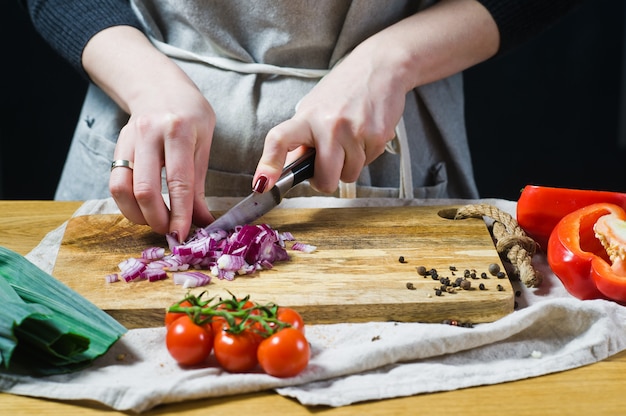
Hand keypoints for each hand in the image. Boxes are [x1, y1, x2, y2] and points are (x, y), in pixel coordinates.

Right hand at [110, 82, 215, 239]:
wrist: (158, 86)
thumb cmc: (189, 115)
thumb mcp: (204, 142)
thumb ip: (200, 183)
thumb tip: (204, 222)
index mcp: (178, 130)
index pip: (178, 181)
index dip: (180, 213)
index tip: (183, 236)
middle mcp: (149, 133)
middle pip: (144, 189)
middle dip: (157, 219)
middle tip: (170, 232)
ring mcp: (128, 140)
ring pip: (122, 188)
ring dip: (137, 215)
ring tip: (155, 222)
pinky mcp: (116, 148)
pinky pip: (115, 183)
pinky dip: (127, 204)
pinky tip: (142, 210)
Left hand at [253, 41, 405, 193]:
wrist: (382, 66)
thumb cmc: (345, 88)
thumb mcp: (315, 107)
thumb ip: (302, 139)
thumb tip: (290, 166)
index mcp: (307, 117)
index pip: (279, 140)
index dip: (269, 165)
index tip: (262, 183)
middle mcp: (329, 125)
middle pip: (324, 180)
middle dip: (326, 179)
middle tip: (329, 163)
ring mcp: (355, 132)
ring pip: (349, 176)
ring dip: (349, 165)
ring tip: (351, 138)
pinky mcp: (378, 137)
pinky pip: (368, 164)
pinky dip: (366, 155)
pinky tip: (366, 133)